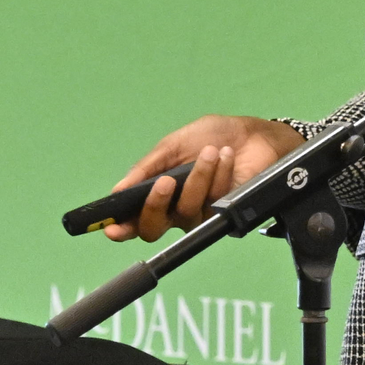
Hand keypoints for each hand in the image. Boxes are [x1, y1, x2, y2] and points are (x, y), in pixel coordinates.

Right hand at [104, 115, 306, 240]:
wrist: (252, 134)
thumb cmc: (211, 137)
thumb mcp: (173, 145)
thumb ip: (146, 168)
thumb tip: (117, 191)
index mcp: (158, 195)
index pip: (134, 220)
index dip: (120, 228)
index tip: (111, 228)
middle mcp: (175, 212)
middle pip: (152, 229)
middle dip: (155, 205)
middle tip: (166, 182)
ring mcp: (201, 216)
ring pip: (187, 212)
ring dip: (198, 179)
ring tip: (211, 152)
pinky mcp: (225, 216)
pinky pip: (214, 205)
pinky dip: (218, 177)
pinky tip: (225, 157)